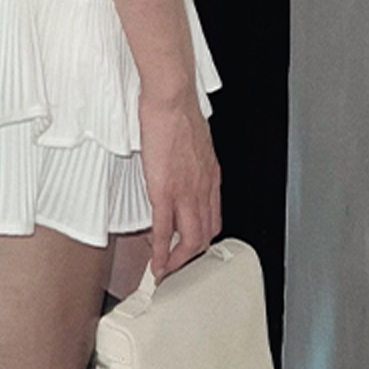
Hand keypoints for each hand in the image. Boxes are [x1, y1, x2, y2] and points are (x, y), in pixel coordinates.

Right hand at [138, 87, 221, 279]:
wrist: (172, 98)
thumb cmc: (179, 110)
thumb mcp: (194, 138)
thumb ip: (191, 157)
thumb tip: (183, 160)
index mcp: (211, 175)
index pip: (213, 217)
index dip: (202, 236)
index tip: (189, 245)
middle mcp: (204, 188)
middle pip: (204, 235)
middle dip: (191, 255)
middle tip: (177, 265)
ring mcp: (186, 192)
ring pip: (189, 240)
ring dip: (177, 260)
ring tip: (165, 270)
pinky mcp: (165, 191)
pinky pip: (164, 230)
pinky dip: (160, 252)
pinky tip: (155, 263)